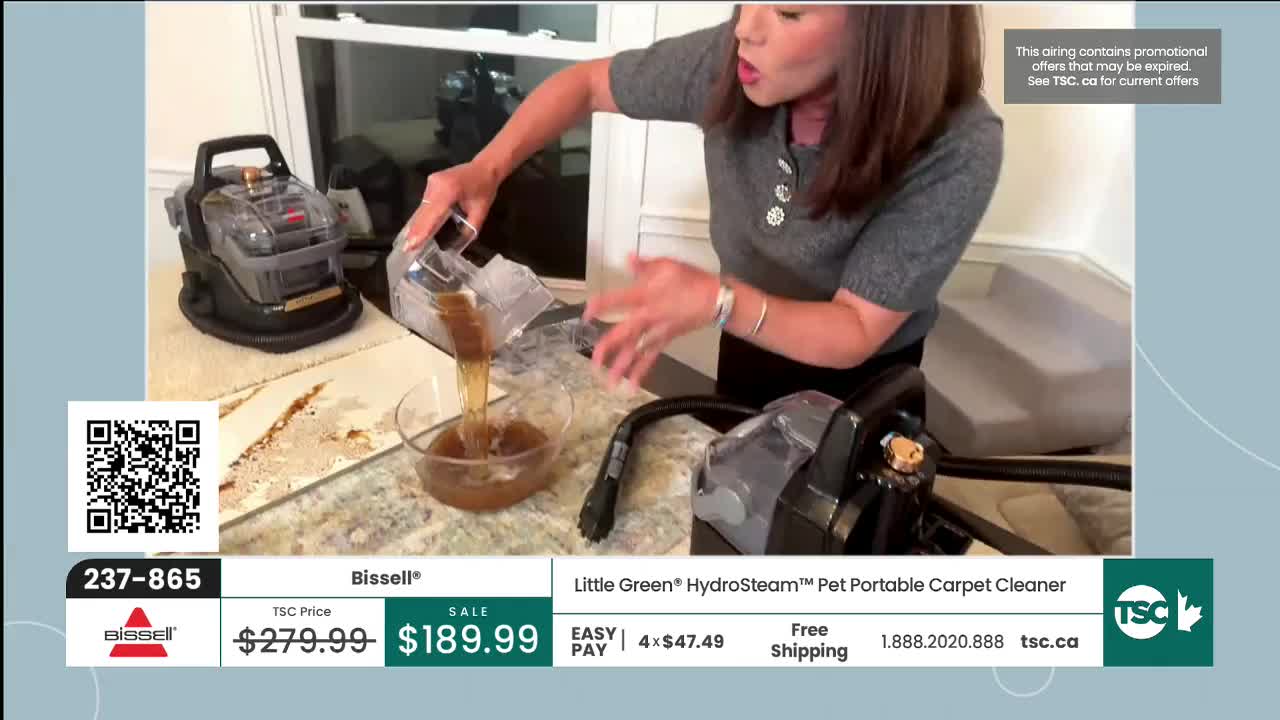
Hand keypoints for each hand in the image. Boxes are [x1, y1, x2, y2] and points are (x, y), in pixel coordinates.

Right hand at [404, 160, 500, 252]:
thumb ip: (469, 229)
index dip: (422, 230)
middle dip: (415, 230)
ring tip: (410, 241)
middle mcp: (436, 185)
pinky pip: (425, 202)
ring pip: (423, 207)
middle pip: (424, 211)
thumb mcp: (481, 212)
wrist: (485, 167)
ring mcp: (432, 182)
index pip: (433, 214)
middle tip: (406, 248)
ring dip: (418, 224)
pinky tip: (418, 228)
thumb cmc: (485, 189)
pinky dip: (423, 215)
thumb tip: (457, 246)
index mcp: (449, 190)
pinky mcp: (431, 182)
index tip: (412, 244)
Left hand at [583, 254, 720, 389]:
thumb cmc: (692, 281)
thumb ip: (645, 265)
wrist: (715, 300)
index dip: (602, 305)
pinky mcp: (665, 340)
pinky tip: (631, 385)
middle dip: (609, 347)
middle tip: (594, 360)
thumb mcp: (668, 265)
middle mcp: (649, 317)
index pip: (620, 300)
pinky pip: (651, 358)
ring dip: (623, 367)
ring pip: (637, 351)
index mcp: (647, 296)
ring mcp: (657, 332)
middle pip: (626, 334)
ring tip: (608, 382)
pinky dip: (641, 372)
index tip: (587, 311)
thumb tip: (628, 259)